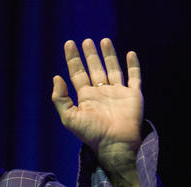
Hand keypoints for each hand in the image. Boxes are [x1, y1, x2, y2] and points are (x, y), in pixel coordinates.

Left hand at [52, 38, 142, 173]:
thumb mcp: (69, 117)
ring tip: (103, 40)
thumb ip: (60, 99)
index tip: (69, 44)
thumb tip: (56, 78)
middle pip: (94, 68)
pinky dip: (133, 65)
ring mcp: (118, 93)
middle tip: (85, 41)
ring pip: (113, 69)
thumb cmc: (91, 133)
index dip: (73, 59)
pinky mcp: (133, 95)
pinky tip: (130, 53)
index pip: (77, 74)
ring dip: (108, 55)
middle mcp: (101, 93)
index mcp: (86, 97)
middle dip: (90, 55)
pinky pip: (134, 77)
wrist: (115, 143)